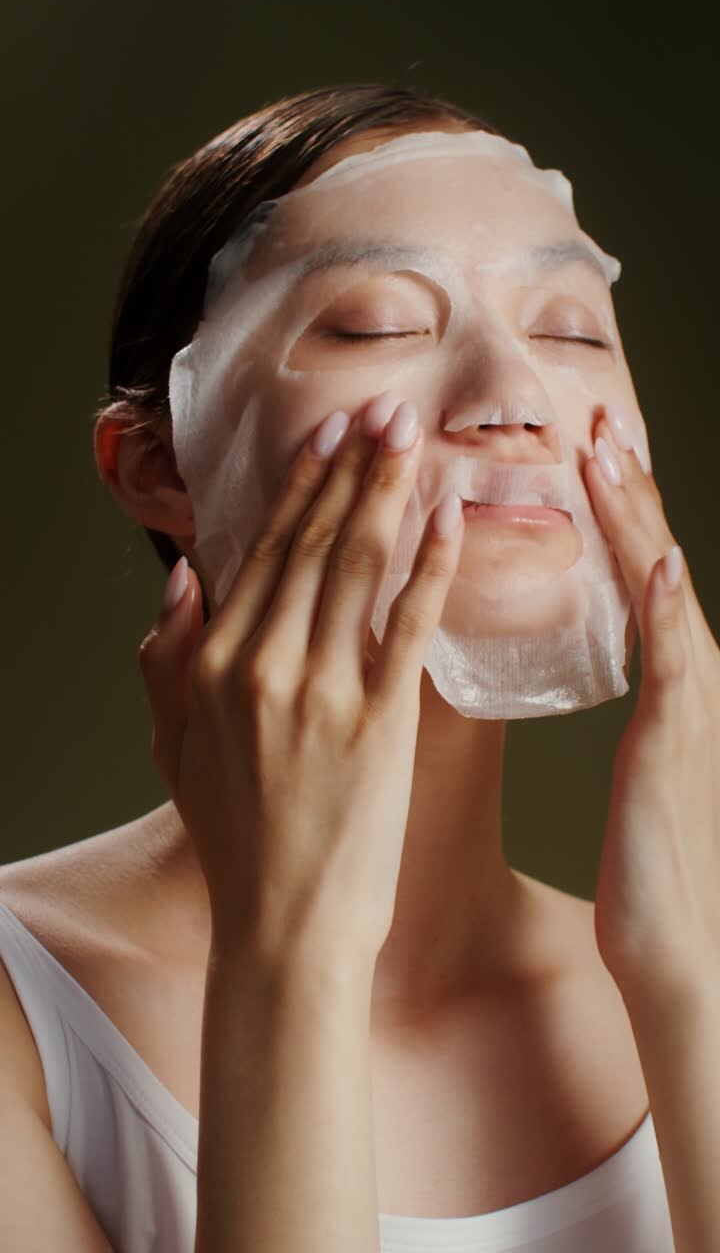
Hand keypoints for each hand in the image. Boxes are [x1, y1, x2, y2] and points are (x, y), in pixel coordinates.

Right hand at [138, 398, 463, 970]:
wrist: (284, 926)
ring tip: (411, 438)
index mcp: (214, 663)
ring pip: (358, 568)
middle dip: (351, 467)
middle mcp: (264, 663)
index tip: (327, 435)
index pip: (263, 554)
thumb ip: (164, 658)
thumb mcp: (171, 748)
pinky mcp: (380, 723)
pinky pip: (408, 627)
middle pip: (314, 544)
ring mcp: (323, 691)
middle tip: (383, 408)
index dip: (300, 488)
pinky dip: (430, 568)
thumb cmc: (234, 838)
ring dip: (387, 494)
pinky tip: (449, 519)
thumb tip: (182, 575)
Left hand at [585, 405, 719, 1005]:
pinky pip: (674, 667)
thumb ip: (643, 710)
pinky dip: (668, 612)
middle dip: (627, 488)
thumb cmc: (651, 867)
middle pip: (655, 563)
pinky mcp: (676, 747)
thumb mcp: (641, 770)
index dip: (619, 507)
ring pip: (663, 594)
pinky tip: (657, 564)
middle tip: (598, 418)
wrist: (685, 951)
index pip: (641, 574)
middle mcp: (690, 681)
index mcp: (672, 682)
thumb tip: (612, 665)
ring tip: (612, 453)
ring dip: (638, 521)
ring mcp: (692, 709)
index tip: (591, 446)